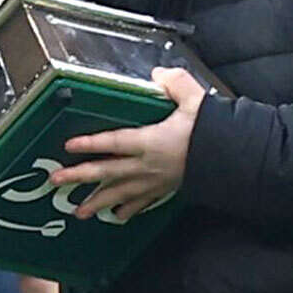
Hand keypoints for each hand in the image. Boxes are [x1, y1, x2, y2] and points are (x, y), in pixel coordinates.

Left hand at [53, 67, 204, 220]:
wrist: (237, 159)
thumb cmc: (214, 129)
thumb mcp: (195, 99)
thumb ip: (175, 83)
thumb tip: (157, 75)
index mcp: (152, 141)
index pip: (114, 142)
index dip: (91, 144)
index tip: (69, 146)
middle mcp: (148, 165)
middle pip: (108, 172)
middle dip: (80, 177)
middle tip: (55, 181)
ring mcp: (156, 181)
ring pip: (121, 194)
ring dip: (97, 202)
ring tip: (77, 212)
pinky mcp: (166, 190)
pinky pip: (143, 203)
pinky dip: (128, 210)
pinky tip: (115, 217)